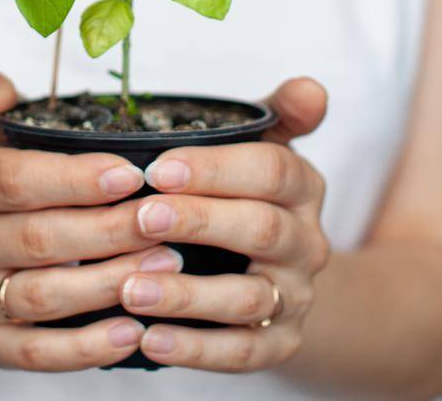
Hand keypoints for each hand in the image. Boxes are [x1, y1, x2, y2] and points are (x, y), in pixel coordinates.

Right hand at [0, 64, 183, 370]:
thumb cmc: (13, 186)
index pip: (13, 178)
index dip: (73, 178)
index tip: (131, 174)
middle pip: (35, 238)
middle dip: (107, 230)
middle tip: (166, 222)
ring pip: (40, 296)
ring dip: (108, 284)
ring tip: (167, 269)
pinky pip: (36, 352)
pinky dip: (86, 347)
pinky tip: (134, 332)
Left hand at [115, 77, 331, 371]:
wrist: (284, 271)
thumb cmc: (249, 194)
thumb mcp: (265, 146)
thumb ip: (281, 113)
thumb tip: (311, 88)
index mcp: (303, 187)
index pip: (270, 170)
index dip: (215, 169)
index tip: (157, 169)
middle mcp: (307, 243)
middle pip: (261, 229)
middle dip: (198, 222)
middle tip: (141, 218)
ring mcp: (294, 297)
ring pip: (247, 298)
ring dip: (186, 294)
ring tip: (130, 288)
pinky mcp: (278, 344)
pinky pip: (241, 352)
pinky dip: (194, 350)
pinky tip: (148, 339)